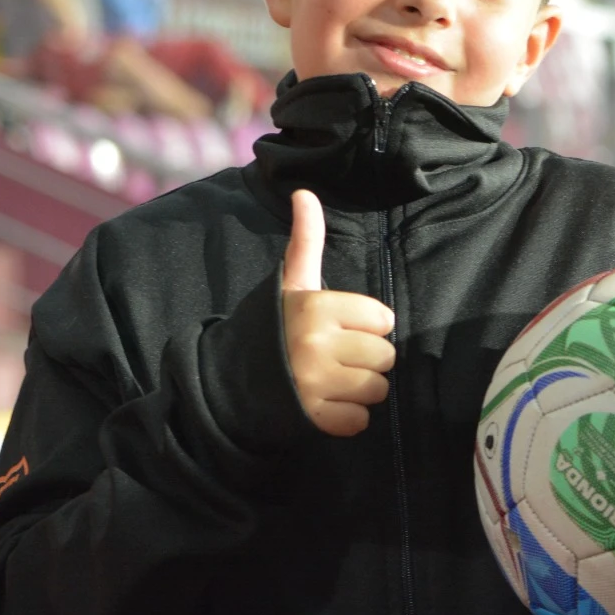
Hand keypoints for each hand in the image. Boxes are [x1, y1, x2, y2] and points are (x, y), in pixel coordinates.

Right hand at [281, 189, 395, 436]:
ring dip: (360, 390)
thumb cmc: (274, 326)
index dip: (367, 325)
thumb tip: (304, 192)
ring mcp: (314, 384)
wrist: (229, 381)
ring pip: (377, 390)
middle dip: (367, 359)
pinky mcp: (312, 419)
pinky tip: (325, 405)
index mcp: (316, 307)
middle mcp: (316, 344)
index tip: (341, 327)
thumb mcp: (290, 283)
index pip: (383, 319)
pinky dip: (347, 419)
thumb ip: (306, 241)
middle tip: (337, 357)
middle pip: (386, 356)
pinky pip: (359, 422)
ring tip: (332, 381)